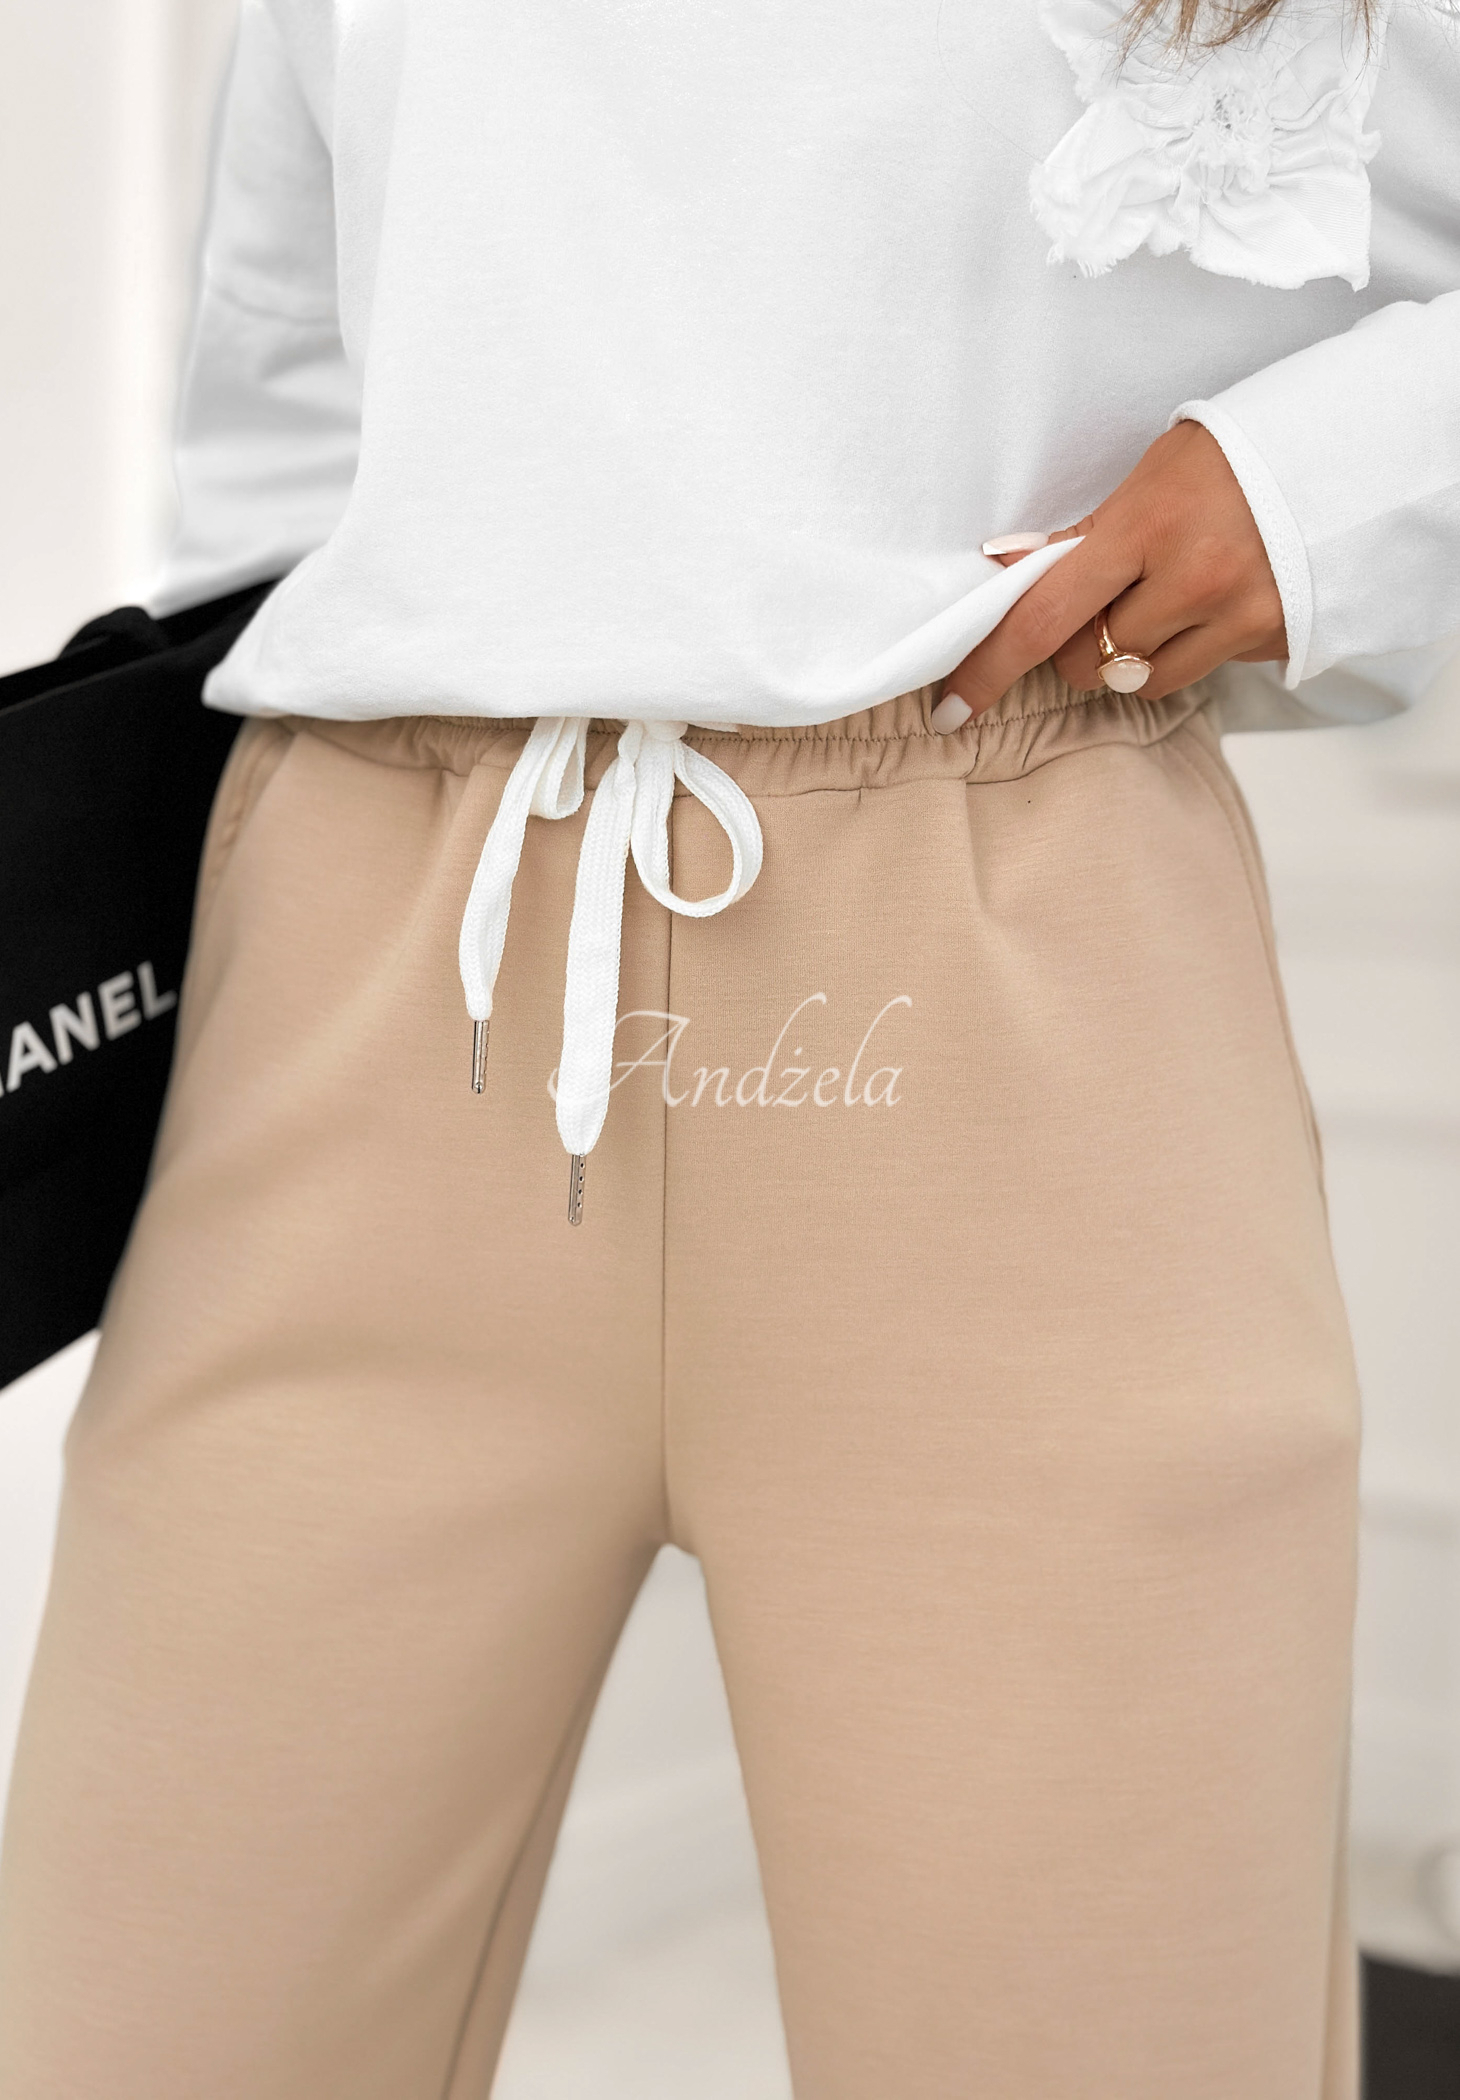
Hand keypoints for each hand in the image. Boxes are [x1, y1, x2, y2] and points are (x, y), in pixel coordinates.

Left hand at [939, 421, 1286, 722]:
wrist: (1354, 454)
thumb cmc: (1239, 456)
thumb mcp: (1155, 474)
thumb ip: (1084, 533)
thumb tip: (1005, 567)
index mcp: (1147, 524)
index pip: (1045, 613)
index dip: (990, 666)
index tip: (952, 707)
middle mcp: (1192, 578)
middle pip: (1089, 660)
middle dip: (1078, 646)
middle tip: (1105, 602)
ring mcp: (1237, 616)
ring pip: (1141, 680)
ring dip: (1132, 655)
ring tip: (1164, 598)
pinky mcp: (1272, 641)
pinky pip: (1199, 672)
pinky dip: (1188, 650)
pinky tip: (1215, 600)